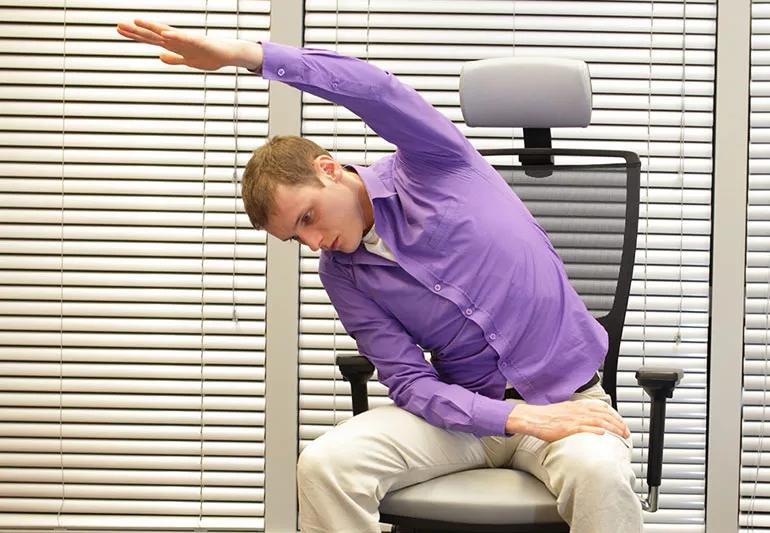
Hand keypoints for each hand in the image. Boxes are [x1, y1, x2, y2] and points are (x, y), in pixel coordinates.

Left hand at [116, 19, 261, 70]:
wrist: (228, 54)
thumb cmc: (210, 56)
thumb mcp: (188, 61)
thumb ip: (174, 59)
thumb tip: (160, 57)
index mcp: (173, 44)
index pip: (150, 39)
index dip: (135, 35)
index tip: (119, 30)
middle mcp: (177, 39)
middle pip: (153, 35)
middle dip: (136, 31)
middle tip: (118, 25)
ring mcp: (186, 39)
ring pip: (165, 33)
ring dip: (151, 27)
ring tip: (136, 22)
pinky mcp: (197, 41)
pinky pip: (184, 38)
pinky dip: (173, 35)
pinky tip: (163, 33)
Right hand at [506, 399, 630, 442]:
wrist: (532, 418)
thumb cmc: (546, 417)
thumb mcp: (564, 411)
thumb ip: (577, 414)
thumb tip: (587, 421)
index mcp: (577, 406)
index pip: (601, 408)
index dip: (614, 415)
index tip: (622, 423)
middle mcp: (577, 410)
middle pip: (603, 415)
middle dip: (618, 423)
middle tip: (626, 432)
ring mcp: (573, 419)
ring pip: (598, 421)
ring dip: (612, 427)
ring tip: (621, 434)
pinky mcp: (567, 427)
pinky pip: (584, 428)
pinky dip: (595, 430)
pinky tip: (603, 434)